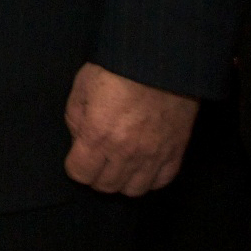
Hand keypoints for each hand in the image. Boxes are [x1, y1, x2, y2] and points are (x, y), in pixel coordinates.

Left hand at [62, 62, 197, 195]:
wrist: (160, 60)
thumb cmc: (117, 68)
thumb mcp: (82, 87)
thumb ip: (75, 119)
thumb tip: (79, 140)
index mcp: (98, 134)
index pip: (80, 173)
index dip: (75, 167)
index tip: (77, 157)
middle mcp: (126, 151)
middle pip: (106, 185)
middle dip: (96, 176)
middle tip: (96, 161)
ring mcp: (154, 154)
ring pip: (134, 190)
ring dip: (122, 181)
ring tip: (119, 165)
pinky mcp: (176, 151)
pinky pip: (162, 181)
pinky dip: (150, 179)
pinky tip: (143, 166)